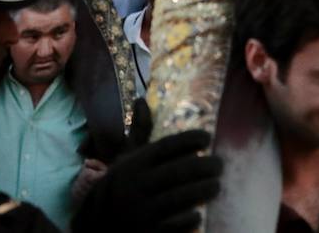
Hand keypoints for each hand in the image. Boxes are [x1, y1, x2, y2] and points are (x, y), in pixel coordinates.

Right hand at [70, 102, 222, 232]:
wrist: (99, 225)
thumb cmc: (120, 186)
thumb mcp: (126, 159)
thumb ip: (139, 132)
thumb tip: (141, 99)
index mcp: (134, 164)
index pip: (166, 147)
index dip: (189, 140)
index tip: (207, 137)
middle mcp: (136, 185)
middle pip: (178, 172)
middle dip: (204, 167)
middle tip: (220, 164)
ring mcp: (141, 212)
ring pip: (180, 198)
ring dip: (203, 190)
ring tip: (217, 185)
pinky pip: (173, 226)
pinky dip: (188, 219)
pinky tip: (198, 213)